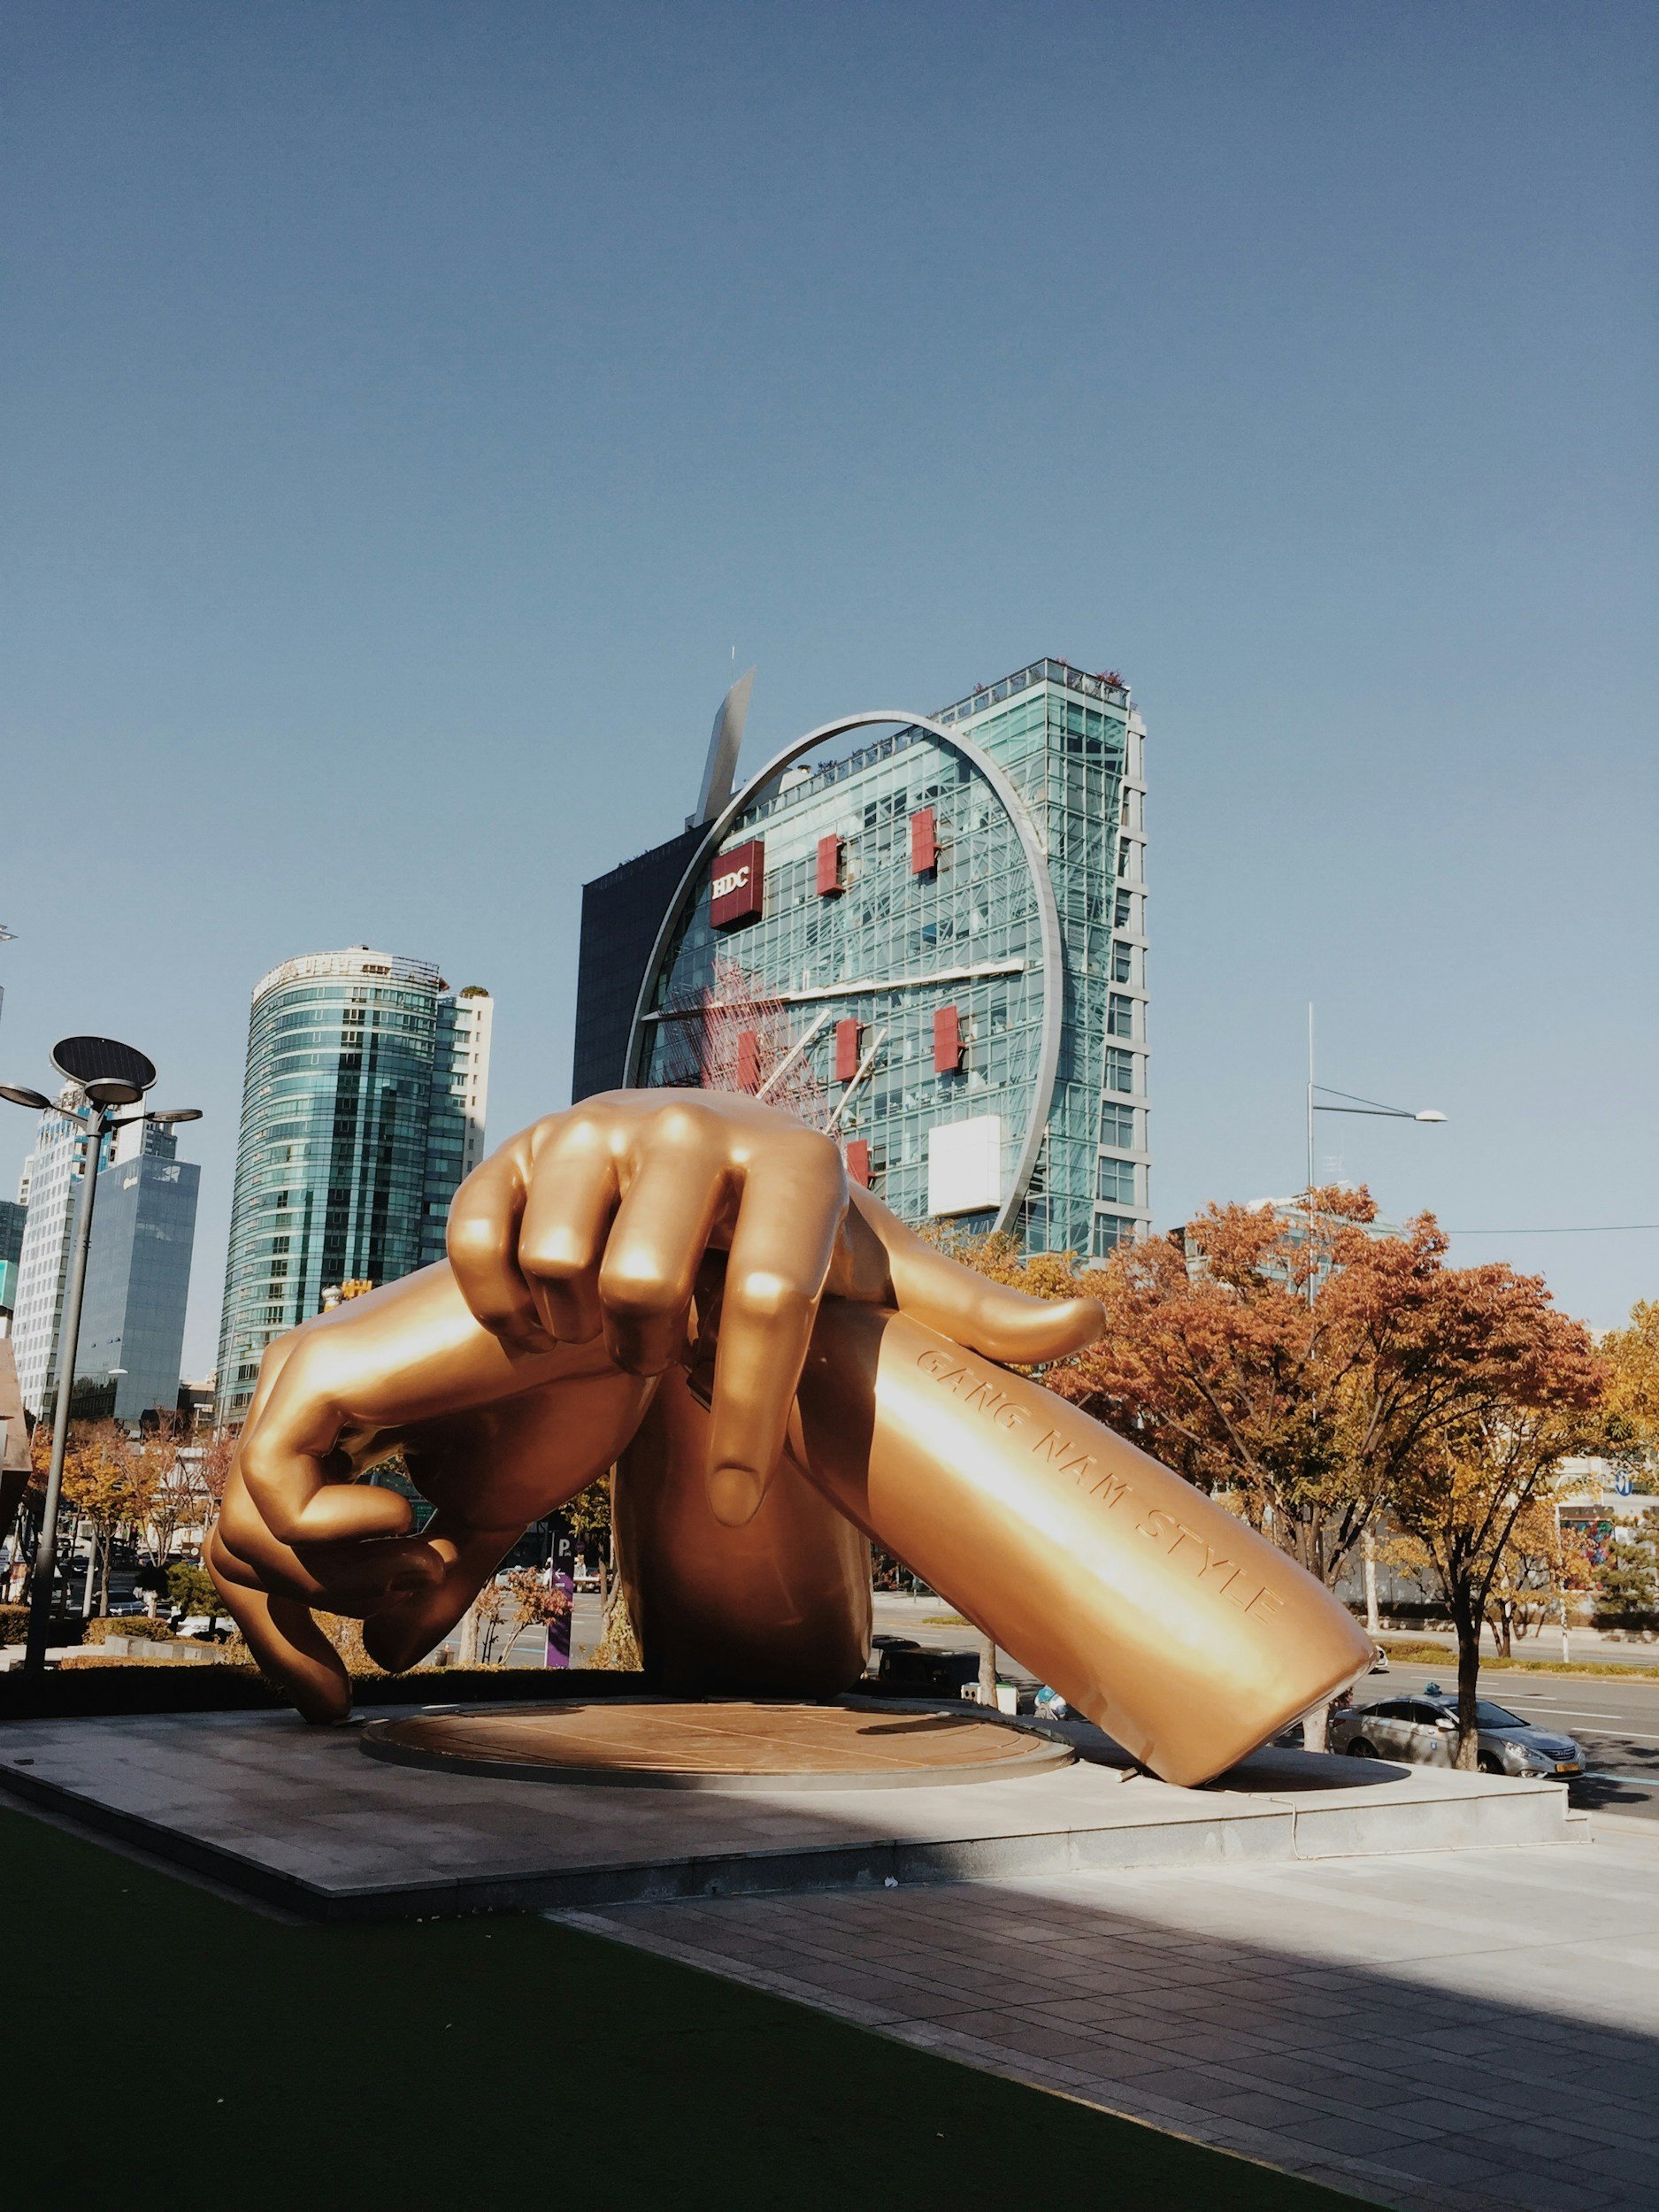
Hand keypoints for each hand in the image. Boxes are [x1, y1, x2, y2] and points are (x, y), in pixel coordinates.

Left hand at [207, 1261, 654, 1719]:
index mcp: (337, 1422)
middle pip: (233, 1546)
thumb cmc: (565, 1395)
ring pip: (242, 1529)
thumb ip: (434, 1578)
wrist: (613, 1327)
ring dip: (336, 1583)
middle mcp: (301, 1395)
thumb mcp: (490, 1512)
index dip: (286, 1633)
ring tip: (424, 1564)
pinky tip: (407, 1521)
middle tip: (342, 1696)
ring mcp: (300, 1378)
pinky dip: (333, 1535)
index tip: (336, 1703)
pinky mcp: (314, 1371)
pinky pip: (269, 1491)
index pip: (264, 1542)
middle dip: (283, 1635)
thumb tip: (384, 1655)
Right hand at [447, 1091, 1101, 1526]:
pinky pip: (482, 1244)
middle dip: (661, 1361)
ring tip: (621, 1326)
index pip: (773, 1301)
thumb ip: (972, 1311)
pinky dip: (507, 1303)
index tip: (748, 1506)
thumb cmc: (795, 1241)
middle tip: (676, 1360)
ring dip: (587, 1330)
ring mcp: (597, 1124)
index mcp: (798, 1158)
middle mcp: (696, 1122)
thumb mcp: (878, 1275)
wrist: (690, 1177)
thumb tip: (1087, 1323)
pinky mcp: (515, 1142)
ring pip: (562, 1266)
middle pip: (648, 1288)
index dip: (758, 1417)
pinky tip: (550, 1311)